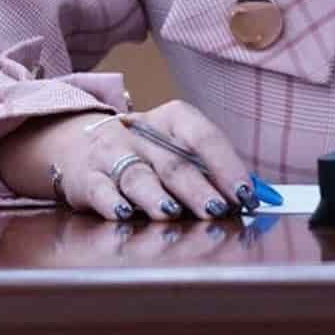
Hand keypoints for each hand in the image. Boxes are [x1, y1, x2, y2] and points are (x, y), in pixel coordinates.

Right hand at [0, 100, 257, 220]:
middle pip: (174, 162)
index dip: (226, 165)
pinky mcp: (87, 178)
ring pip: (138, 176)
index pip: (204, 137)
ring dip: (157, 197)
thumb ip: (212, 168)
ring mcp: (112, 154)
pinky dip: (112, 203)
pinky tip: (124, 214)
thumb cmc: (146, 152)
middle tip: (216, 210)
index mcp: (172, 119)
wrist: (80, 145)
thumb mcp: (178, 147)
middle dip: (197, 188)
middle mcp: (142, 133)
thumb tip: (254, 195)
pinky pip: (100, 190)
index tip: (245, 192)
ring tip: (171, 213)